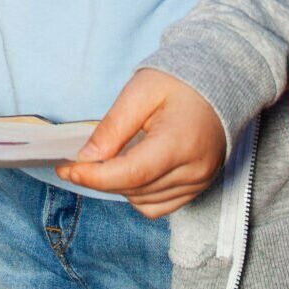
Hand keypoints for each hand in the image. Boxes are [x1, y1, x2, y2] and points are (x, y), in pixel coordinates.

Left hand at [56, 69, 226, 217]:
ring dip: (118, 187)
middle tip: (76, 163)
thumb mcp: (141, 91)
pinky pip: (159, 207)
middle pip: (135, 189)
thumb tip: (87, 158)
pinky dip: (138, 195)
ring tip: (106, 163)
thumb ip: (114, 126)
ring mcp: (199, 182)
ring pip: (144, 202)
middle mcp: (194, 169)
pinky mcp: (199, 187)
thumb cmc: (181, 81)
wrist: (221, 82)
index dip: (95, 177)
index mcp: (180, 142)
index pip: (131, 174)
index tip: (68, 169)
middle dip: (100, 179)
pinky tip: (130, 173)